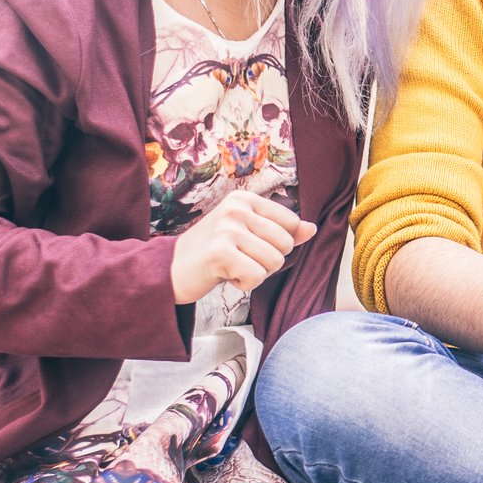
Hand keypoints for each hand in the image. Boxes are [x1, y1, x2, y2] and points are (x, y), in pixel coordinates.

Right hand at [169, 191, 314, 303]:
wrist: (170, 269)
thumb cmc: (214, 253)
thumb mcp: (248, 234)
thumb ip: (282, 230)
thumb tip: (312, 228)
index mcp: (244, 198)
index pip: (293, 223)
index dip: (279, 244)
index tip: (250, 245)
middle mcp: (236, 208)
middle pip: (287, 244)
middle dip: (268, 261)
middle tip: (239, 259)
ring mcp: (227, 228)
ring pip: (274, 262)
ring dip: (256, 273)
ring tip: (231, 266)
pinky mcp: (220, 252)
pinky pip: (257, 277)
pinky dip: (244, 284)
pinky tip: (224, 275)